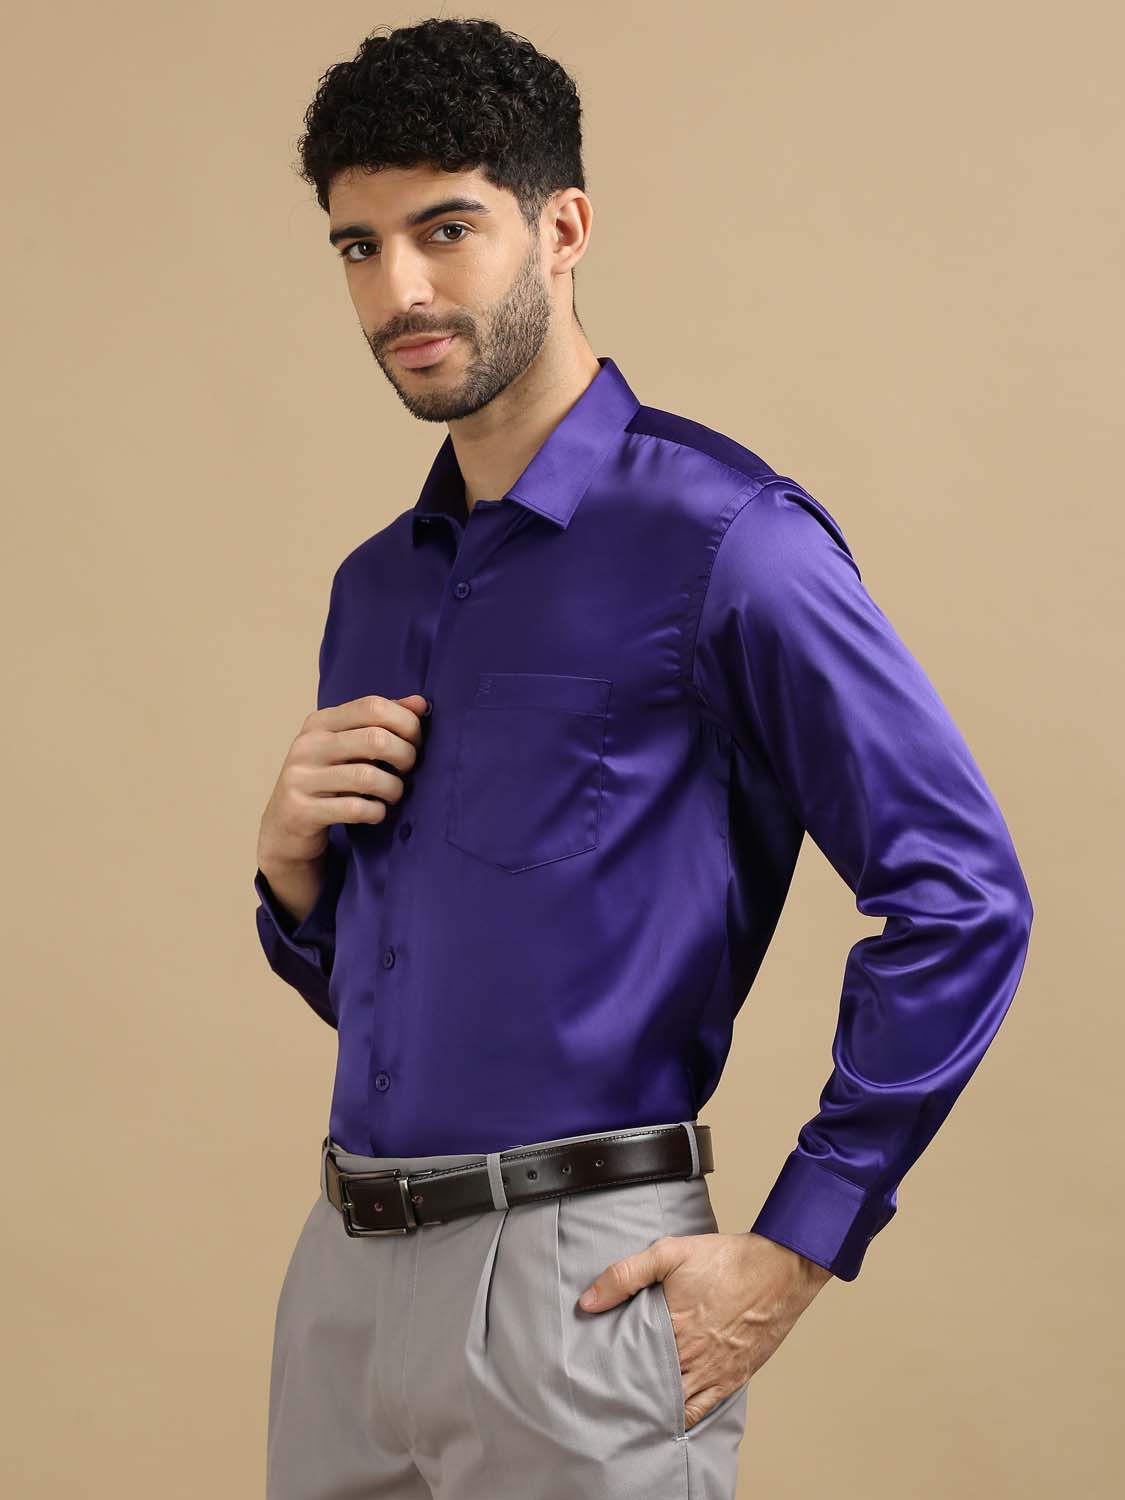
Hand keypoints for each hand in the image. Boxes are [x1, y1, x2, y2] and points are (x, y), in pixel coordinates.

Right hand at [258, 692, 428, 869]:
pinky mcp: (302, 811)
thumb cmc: (327, 780)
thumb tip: (420, 704)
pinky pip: (355, 808)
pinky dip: (376, 812)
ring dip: (393, 788)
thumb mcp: (347, 746)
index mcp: (320, 722)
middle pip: (376, 739)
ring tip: (394, 794)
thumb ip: (381, 723)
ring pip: (368, 776)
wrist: (286, 826)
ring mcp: (301, 777)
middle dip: (405, 756)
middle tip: (407, 771)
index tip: (415, 741)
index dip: (406, 723)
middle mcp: (307, 745)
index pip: (373, 706)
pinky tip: (376, 812)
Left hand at [577, 1229, 832, 1429]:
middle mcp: (692, 1358)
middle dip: (627, 1394)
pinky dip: (681, 1419)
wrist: (778, 1269)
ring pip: (673, 1406)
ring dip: (652, 1409)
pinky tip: (667, 1418)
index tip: (592, 1376)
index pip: (630, 1365)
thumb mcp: (669, 1253)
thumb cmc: (725, 1260)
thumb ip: (626, 1275)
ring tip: (628, 1411)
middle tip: (604, 1398)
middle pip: (650, 1389)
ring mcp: (713, 1373)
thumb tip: (587, 1302)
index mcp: (673, 1330)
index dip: (610, 1373)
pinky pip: (701, 1411)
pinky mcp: (732, 1378)